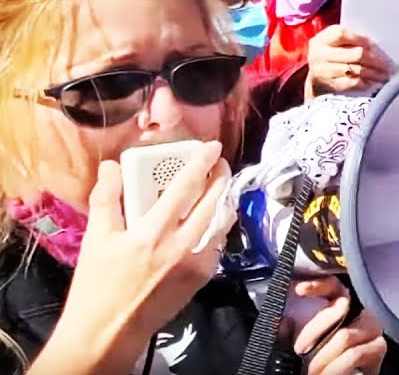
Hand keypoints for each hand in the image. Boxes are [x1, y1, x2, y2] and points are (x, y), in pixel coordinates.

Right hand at [49, 142, 232, 371]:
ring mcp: (196, 262)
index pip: (185, 187)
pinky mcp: (202, 277)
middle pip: (213, 201)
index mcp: (153, 232)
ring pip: (221, 222)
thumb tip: (112, 166)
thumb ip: (106, 198)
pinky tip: (211, 219)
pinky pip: (217, 243)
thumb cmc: (98, 286)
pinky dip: (217, 226)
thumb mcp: (97, 239)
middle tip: (218, 163)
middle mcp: (181, 245)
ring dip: (223, 200)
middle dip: (220, 177)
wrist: (110, 331)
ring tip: (219, 186)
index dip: (201, 163)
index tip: (212, 147)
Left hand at [291, 278, 386, 374]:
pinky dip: (336, 367)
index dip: (318, 285)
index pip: (333, 286)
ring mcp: (371, 328)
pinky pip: (355, 354)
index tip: (298, 290)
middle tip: (299, 350)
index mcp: (339, 306)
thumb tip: (282, 321)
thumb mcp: (301, 345)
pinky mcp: (378, 347)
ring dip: (323, 356)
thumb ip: (291, 333)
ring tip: (311, 370)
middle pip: (340, 307)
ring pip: (345, 335)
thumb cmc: (320, 363)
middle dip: (315, 329)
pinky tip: (326, 374)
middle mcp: (358, 311)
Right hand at [306, 25, 393, 97]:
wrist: (313, 80)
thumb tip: (377, 45)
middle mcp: (320, 54)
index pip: (343, 34)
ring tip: (385, 74)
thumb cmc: (330, 57)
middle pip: (355, 54)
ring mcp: (323, 71)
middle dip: (375, 59)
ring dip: (375, 73)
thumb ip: (350, 40)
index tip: (377, 46)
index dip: (362, 39)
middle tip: (388, 64)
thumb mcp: (334, 44)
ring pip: (357, 69)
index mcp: (322, 39)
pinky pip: (353, 82)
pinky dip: (366, 82)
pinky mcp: (329, 85)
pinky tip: (375, 82)